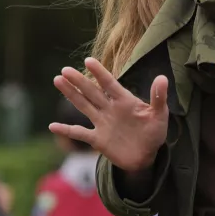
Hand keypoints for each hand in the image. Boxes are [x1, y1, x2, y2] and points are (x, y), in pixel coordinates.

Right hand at [49, 57, 168, 172]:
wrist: (147, 155)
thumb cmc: (155, 132)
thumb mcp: (160, 114)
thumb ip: (158, 97)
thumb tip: (162, 78)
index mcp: (125, 101)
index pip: (110, 84)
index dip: (100, 73)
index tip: (88, 60)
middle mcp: (110, 109)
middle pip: (92, 92)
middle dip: (79, 81)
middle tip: (64, 70)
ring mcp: (102, 123)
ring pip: (84, 106)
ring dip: (71, 95)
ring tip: (58, 81)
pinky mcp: (98, 140)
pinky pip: (79, 133)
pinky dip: (66, 130)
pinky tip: (52, 126)